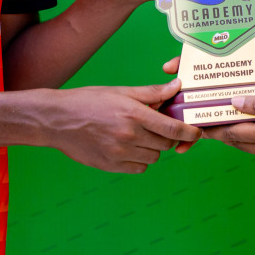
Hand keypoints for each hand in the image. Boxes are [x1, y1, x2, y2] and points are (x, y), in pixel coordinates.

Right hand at [38, 81, 199, 172]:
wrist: (57, 120)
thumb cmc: (88, 101)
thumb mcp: (120, 92)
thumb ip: (151, 93)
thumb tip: (176, 86)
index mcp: (134, 115)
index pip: (173, 129)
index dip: (190, 132)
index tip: (197, 133)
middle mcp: (129, 136)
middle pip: (166, 144)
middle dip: (167, 136)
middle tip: (157, 126)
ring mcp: (120, 154)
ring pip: (154, 157)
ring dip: (153, 148)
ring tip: (138, 135)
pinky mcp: (111, 166)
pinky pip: (139, 168)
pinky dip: (139, 159)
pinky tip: (128, 147)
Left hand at [203, 90, 254, 164]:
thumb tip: (235, 103)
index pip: (233, 134)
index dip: (214, 129)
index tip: (200, 123)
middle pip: (239, 143)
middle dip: (222, 134)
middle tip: (208, 122)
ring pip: (251, 148)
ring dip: (237, 138)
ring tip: (227, 124)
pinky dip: (253, 140)